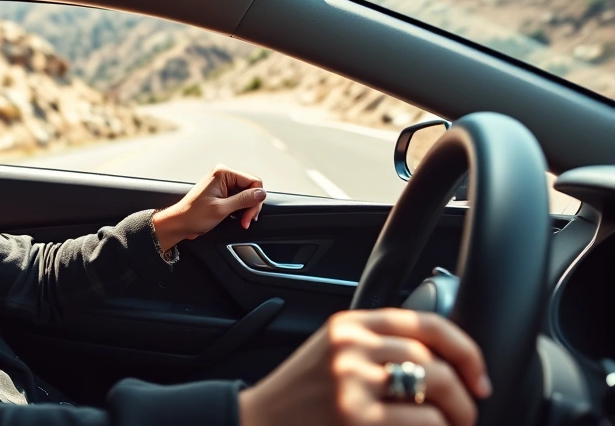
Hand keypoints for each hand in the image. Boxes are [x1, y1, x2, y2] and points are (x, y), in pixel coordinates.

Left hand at [152, 164, 265, 250]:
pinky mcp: (222, 193)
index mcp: (223, 173)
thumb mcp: (222, 209)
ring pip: (246, 195)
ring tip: (241, 221)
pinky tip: (236, 218)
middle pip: (251, 188)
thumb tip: (262, 193)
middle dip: (251, 206)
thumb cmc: (194, 215)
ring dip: (246, 209)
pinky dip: (240, 210)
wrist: (179, 223)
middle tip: (246, 221)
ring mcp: (222, 184)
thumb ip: (244, 200)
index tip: (250, 216)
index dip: (256, 200)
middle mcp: (223, 175)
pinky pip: (239, 198)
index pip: (254, 182)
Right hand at [239, 309, 492, 425]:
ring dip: (457, 416)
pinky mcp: (357, 420)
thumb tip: (444, 359)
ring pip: (436, 391)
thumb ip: (377, 343)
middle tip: (467, 413)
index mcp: (350, 324)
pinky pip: (424, 422)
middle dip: (465, 394)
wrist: (259, 423)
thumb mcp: (334, 352)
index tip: (478, 376)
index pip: (427, 322)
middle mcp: (351, 348)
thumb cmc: (301, 396)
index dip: (465, 350)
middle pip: (436, 360)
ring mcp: (353, 384)